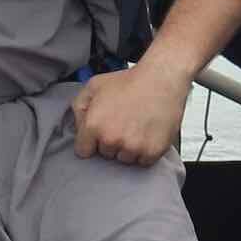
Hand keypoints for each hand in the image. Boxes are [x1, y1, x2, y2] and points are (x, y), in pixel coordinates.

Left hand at [71, 61, 189, 166]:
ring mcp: (133, 147)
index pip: (83, 151)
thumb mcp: (94, 86)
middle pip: (105, 155)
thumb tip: (78, 127)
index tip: (100, 134)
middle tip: (123, 124)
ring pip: (124, 159)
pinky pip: (143, 161)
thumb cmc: (129, 81)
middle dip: (111, 143)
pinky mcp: (152, 151)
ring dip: (128, 148)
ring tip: (136, 127)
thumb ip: (79, 107)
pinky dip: (145, 151)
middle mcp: (111, 139)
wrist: (162, 78)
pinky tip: (147, 133)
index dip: (91, 142)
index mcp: (94, 125)